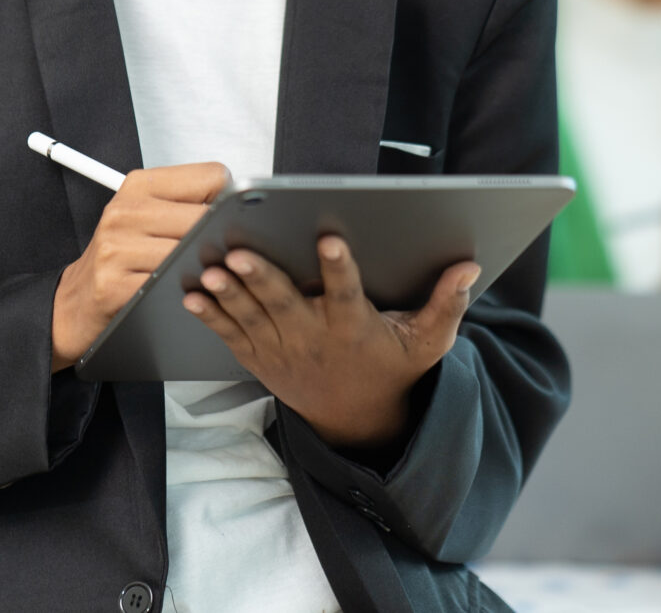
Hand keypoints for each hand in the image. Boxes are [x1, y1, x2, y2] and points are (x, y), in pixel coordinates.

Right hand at [52, 162, 231, 369]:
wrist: (75, 300)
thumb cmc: (117, 256)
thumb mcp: (144, 215)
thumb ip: (185, 201)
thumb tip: (236, 201)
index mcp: (138, 186)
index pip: (210, 176)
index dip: (226, 200)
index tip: (221, 216)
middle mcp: (125, 212)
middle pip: (206, 217)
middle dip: (221, 237)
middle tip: (218, 250)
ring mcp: (117, 248)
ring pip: (191, 253)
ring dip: (206, 267)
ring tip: (198, 271)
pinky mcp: (115, 285)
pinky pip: (170, 285)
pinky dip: (186, 291)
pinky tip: (180, 290)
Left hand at [185, 234, 477, 449]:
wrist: (354, 421)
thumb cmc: (390, 369)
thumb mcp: (426, 344)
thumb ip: (447, 304)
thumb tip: (469, 265)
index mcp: (354, 330)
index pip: (347, 295)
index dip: (340, 268)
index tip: (330, 239)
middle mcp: (315, 340)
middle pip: (286, 306)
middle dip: (263, 280)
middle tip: (241, 254)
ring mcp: (283, 351)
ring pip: (252, 320)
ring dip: (229, 296)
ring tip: (210, 271)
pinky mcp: (261, 358)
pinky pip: (232, 337)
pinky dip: (211, 317)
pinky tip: (191, 295)